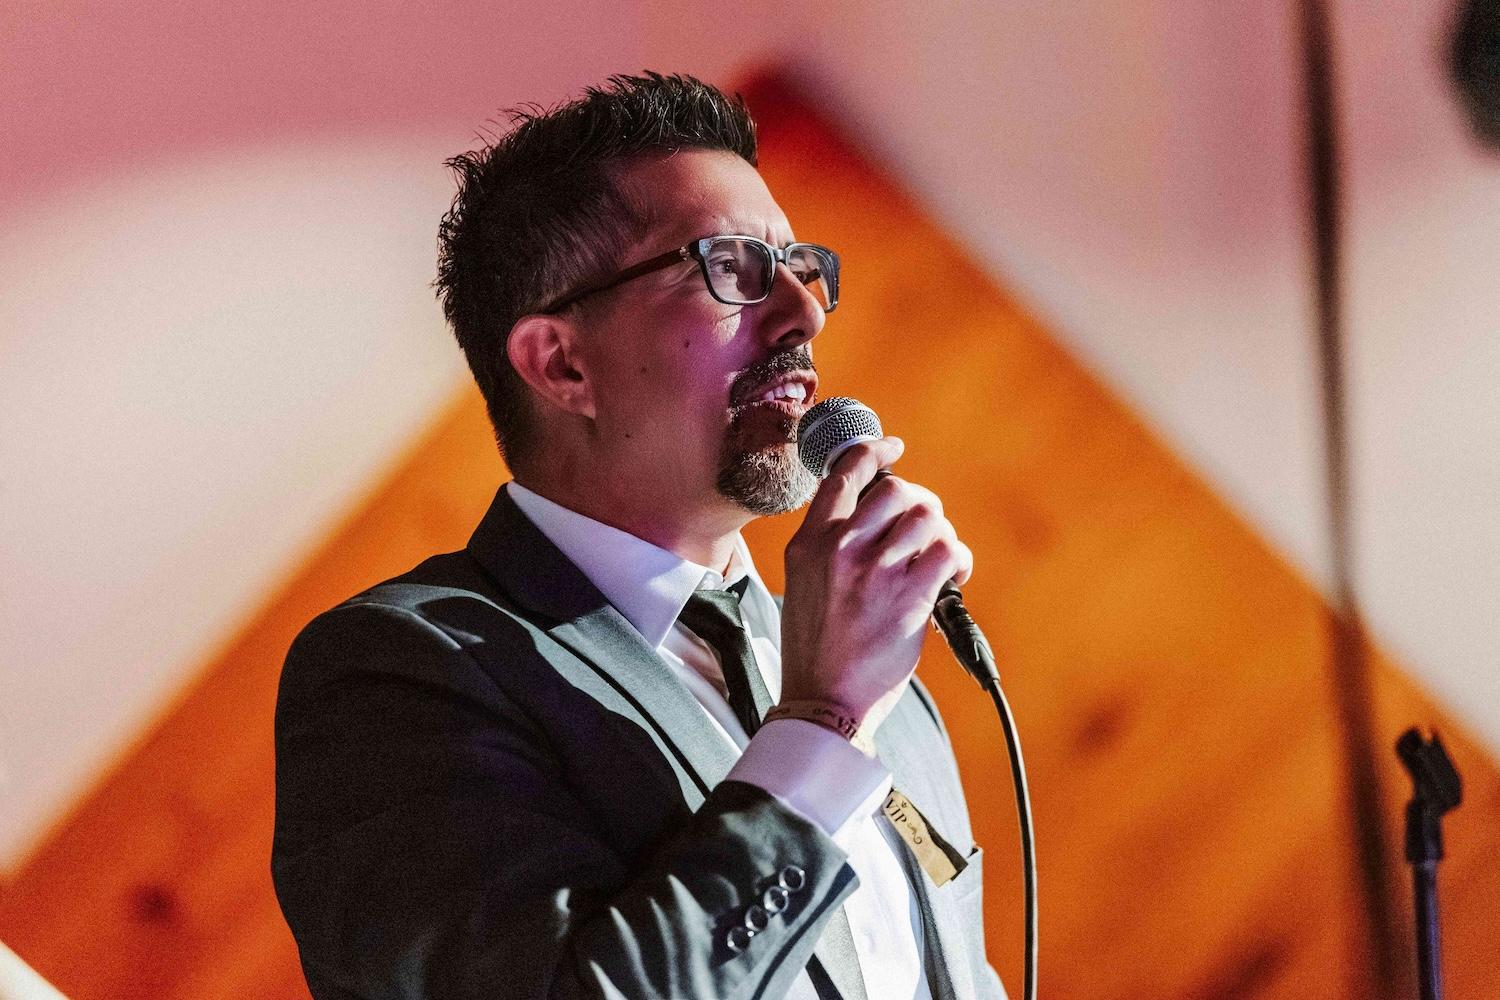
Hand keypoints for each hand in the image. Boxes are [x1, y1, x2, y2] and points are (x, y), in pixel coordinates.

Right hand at [779, 436, 973, 732]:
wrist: (824, 702)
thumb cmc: (816, 649)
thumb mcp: (803, 585)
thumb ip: (828, 547)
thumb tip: (874, 518)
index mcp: (809, 543)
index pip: (843, 473)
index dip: (874, 450)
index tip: (893, 448)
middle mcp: (839, 549)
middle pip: (897, 490)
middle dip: (921, 505)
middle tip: (927, 528)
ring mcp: (874, 572)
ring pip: (928, 518)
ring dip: (942, 535)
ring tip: (940, 559)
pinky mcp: (908, 598)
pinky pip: (949, 552)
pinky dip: (960, 560)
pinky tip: (955, 577)